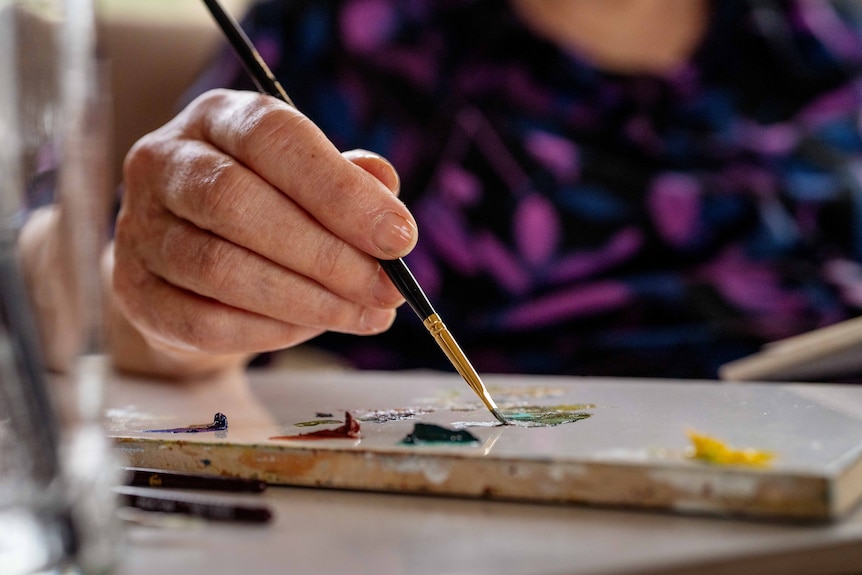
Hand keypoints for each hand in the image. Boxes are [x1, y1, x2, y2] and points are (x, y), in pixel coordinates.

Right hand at [111, 89, 416, 376]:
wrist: (194, 264)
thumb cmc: (267, 209)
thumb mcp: (310, 180)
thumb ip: (349, 180)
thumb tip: (385, 191)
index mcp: (217, 119)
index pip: (274, 137)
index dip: (339, 189)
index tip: (399, 237)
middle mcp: (164, 162)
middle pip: (238, 203)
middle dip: (326, 255)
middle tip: (385, 291)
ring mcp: (138, 228)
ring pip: (219, 268)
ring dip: (305, 300)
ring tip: (361, 315)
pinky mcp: (133, 291)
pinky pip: (203, 321)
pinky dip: (268, 331)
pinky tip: (311, 328)